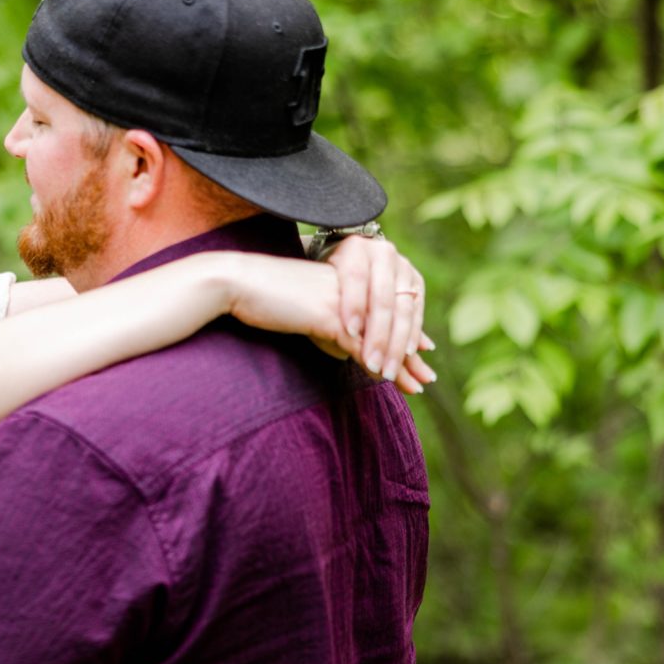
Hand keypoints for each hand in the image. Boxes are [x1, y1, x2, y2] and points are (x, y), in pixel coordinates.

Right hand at [223, 253, 433, 393]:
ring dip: (396, 365)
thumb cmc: (267, 298)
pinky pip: (359, 344)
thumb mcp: (307, 311)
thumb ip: (330, 327)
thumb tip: (346, 352)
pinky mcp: (332, 314)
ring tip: (412, 386)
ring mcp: (346, 299)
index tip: (422, 351)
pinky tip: (382, 378)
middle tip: (424, 378)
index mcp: (353, 278)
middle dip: (409, 356)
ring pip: (381, 336)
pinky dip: (372, 363)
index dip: (408, 331)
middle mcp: (356, 285)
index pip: (389, 307)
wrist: (240, 283)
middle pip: (393, 323)